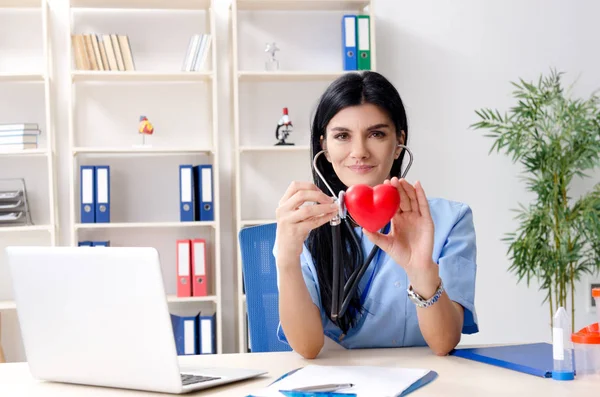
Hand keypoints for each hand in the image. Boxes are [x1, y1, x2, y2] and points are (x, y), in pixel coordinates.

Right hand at [275, 181, 338, 263]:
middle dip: (319, 195)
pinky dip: (325, 217)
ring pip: (308, 209)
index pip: (295, 186)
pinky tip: (330, 216)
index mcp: (283, 203)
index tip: (320, 190)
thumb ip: (304, 205)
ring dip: (324, 207)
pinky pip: (313, 222)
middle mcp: (283, 210)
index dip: (310, 186)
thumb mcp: (294, 215)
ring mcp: (287, 221)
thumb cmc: (292, 232)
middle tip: (329, 199)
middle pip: (302, 194)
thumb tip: (324, 197)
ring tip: (333, 207)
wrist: (286, 251)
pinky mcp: (295, 231)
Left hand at [363, 178, 438, 297]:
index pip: (392, 203)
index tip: (382, 184)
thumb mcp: (385, 243)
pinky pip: (423, 205)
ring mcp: (418, 217)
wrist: (414, 265)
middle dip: (397, 188)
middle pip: (403, 198)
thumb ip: (374, 236)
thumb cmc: (401, 254)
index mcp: (397, 220)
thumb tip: (362, 228)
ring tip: (401, 180)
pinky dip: (421, 194)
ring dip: (408, 188)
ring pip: (413, 199)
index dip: (388, 194)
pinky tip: (417, 185)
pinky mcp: (427, 220)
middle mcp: (408, 216)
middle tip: (391, 179)